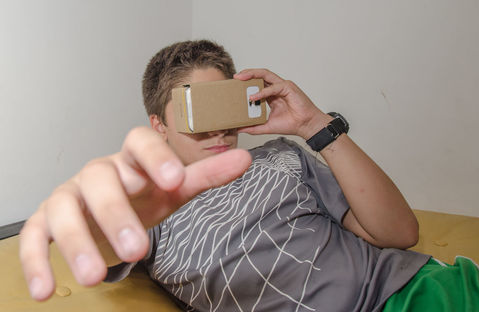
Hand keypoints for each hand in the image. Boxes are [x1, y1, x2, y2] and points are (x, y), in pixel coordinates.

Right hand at [19, 127, 250, 300]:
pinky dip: (36, 262)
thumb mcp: (176, 189)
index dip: (156, 157)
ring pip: (63, 208)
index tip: (175, 181)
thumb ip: (207, 175)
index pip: (139, 142)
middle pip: (101, 180)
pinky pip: (35, 235)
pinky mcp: (45, 220)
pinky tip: (45, 291)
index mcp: (133, 160)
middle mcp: (99, 172)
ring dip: (76, 243)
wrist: (110, 211)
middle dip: (116, 214)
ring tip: (94, 278)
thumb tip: (245, 161)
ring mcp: (69, 194)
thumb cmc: (146, 197)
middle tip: (138, 250)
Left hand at [234, 68, 331, 139]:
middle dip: (247, 74)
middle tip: (235, 78)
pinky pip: (274, 87)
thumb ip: (253, 127)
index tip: (234, 85)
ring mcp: (283, 86)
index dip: (246, 82)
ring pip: (266, 75)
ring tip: (241, 79)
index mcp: (271, 94)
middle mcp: (276, 88)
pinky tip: (254, 97)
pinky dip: (263, 91)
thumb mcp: (266, 126)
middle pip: (260, 75)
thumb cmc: (291, 124)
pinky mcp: (289, 88)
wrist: (305, 126)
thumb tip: (239, 129)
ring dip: (253, 75)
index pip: (257, 83)